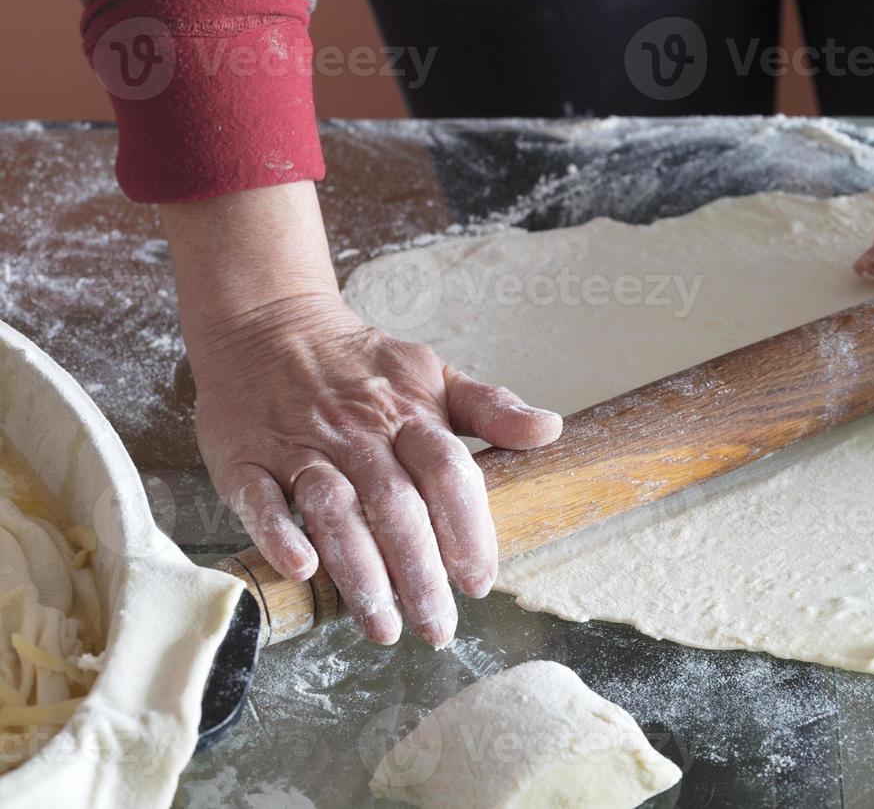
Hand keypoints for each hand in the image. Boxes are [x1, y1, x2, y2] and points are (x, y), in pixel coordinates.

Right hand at [189, 292, 562, 646]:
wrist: (269, 324)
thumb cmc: (362, 366)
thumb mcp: (434, 374)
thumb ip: (492, 408)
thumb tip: (551, 430)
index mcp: (409, 415)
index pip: (447, 472)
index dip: (467, 527)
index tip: (480, 580)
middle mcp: (357, 434)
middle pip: (394, 506)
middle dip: (419, 573)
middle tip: (436, 627)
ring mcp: (299, 447)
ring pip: (333, 511)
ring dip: (359, 572)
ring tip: (382, 626)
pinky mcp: (245, 460)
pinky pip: (259, 500)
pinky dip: (278, 534)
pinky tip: (302, 570)